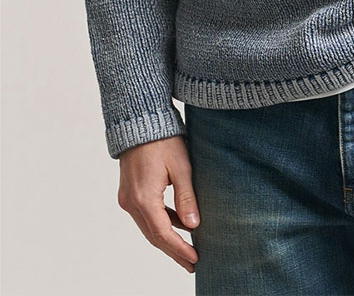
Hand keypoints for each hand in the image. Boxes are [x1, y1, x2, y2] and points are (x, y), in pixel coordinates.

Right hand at [117, 135, 199, 273]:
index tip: (194, 259)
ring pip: (148, 227)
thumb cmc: (163, 140)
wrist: (140, 121)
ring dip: (167, 238)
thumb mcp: (181, 167)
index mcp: (144, 198)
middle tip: (192, 263)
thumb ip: (187, 197)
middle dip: (173, 251)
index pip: (163, 234)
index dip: (179, 249)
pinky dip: (161, 222)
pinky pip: (146, 215)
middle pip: (153, 235)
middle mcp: (131, 202)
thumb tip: (193, 225)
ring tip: (187, 250)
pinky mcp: (129, 192)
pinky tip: (179, 225)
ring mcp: (127, 198)